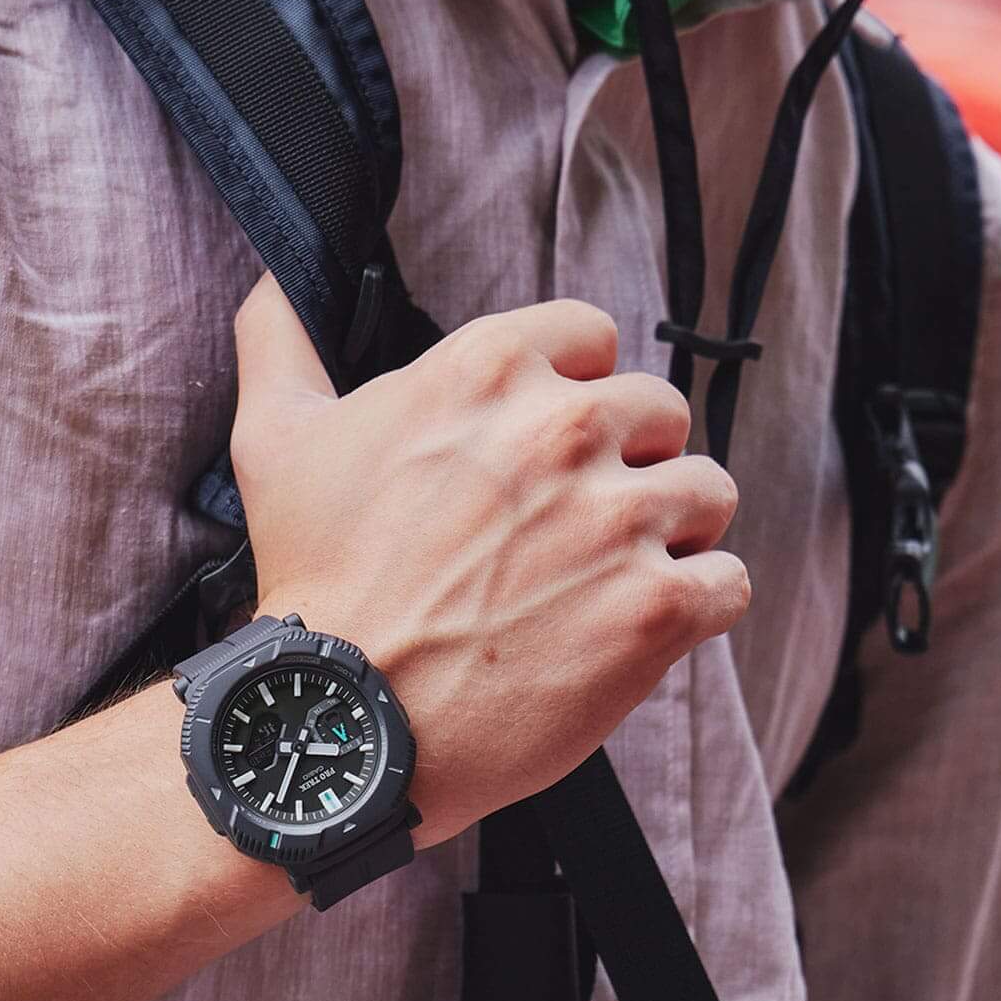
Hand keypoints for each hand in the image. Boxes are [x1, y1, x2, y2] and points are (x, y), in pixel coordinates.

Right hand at [231, 275, 747, 846]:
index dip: (573, 392)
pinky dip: (697, 606)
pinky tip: (636, 627)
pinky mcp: (657, 607)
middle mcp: (564, 428)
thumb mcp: (276, 440)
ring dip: (672, 532)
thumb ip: (281, 342)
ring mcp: (618, 518)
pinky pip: (729, 581)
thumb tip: (271, 283)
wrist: (346, 718)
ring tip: (606, 578)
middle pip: (661, 411)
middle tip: (569, 527)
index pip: (593, 338)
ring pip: (709, 491)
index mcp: (488, 368)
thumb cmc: (312, 581)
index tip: (544, 449)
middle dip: (627, 463)